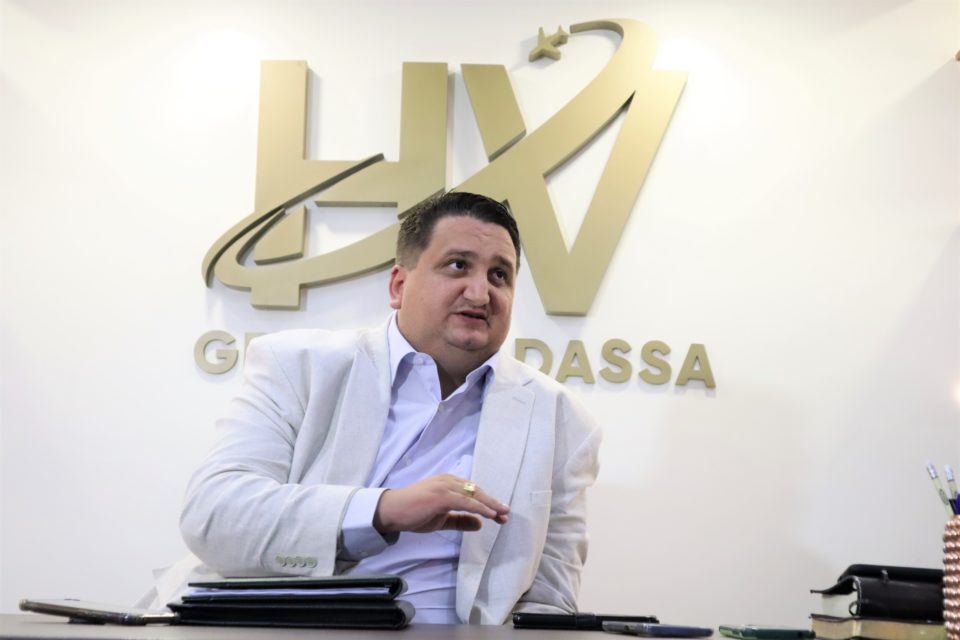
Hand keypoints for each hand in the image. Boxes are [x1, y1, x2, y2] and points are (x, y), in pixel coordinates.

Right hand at [373, 474, 509, 533]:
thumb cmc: (414, 513)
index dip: (488, 502)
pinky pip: (465, 502)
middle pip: (477, 491)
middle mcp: (449, 481)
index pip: (473, 492)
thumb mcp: (442, 519)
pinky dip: (479, 508)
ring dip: (490, 505)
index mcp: (449, 483)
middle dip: (493, 503)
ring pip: (473, 495)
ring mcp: (445, 486)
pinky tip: (490, 515)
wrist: (392, 511)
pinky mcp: (441, 495)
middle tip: (507, 514)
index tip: (501, 515)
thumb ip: (460, 520)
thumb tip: (480, 524)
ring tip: (503, 514)